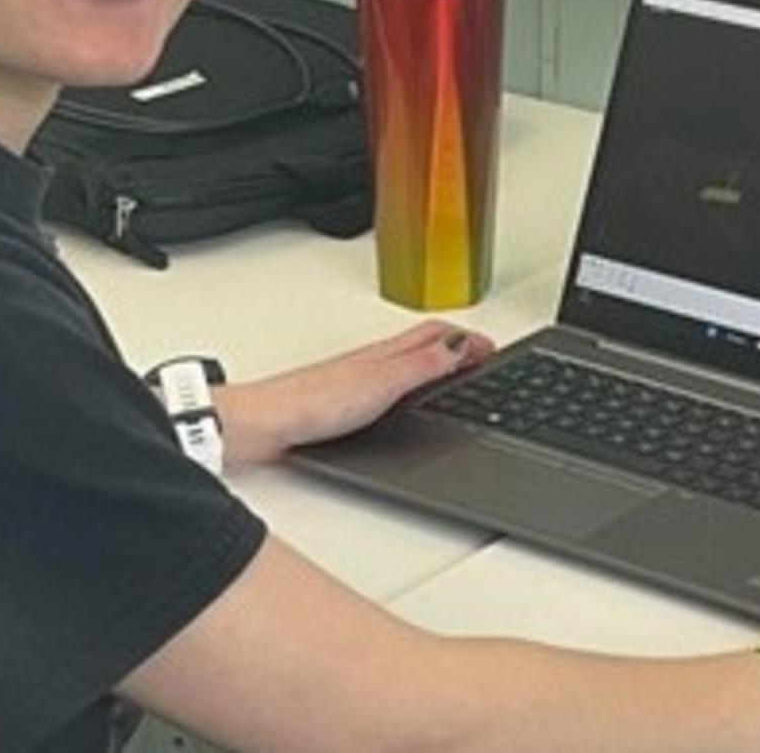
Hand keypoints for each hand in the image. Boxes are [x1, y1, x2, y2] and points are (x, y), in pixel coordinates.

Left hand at [215, 321, 493, 464]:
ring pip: (406, 359)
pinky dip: (409, 380)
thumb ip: (424, 365)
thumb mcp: (383, 383)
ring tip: (453, 363)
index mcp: (387, 352)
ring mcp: (357, 378)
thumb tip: (462, 345)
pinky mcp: (342, 400)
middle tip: (479, 349)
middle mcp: (373, 360)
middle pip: (423, 342)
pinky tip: (403, 395)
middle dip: (456, 343)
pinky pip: (389, 381)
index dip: (469, 339)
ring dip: (434, 358)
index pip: (438, 335)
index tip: (492, 347)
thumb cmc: (315, 402)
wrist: (266, 424)